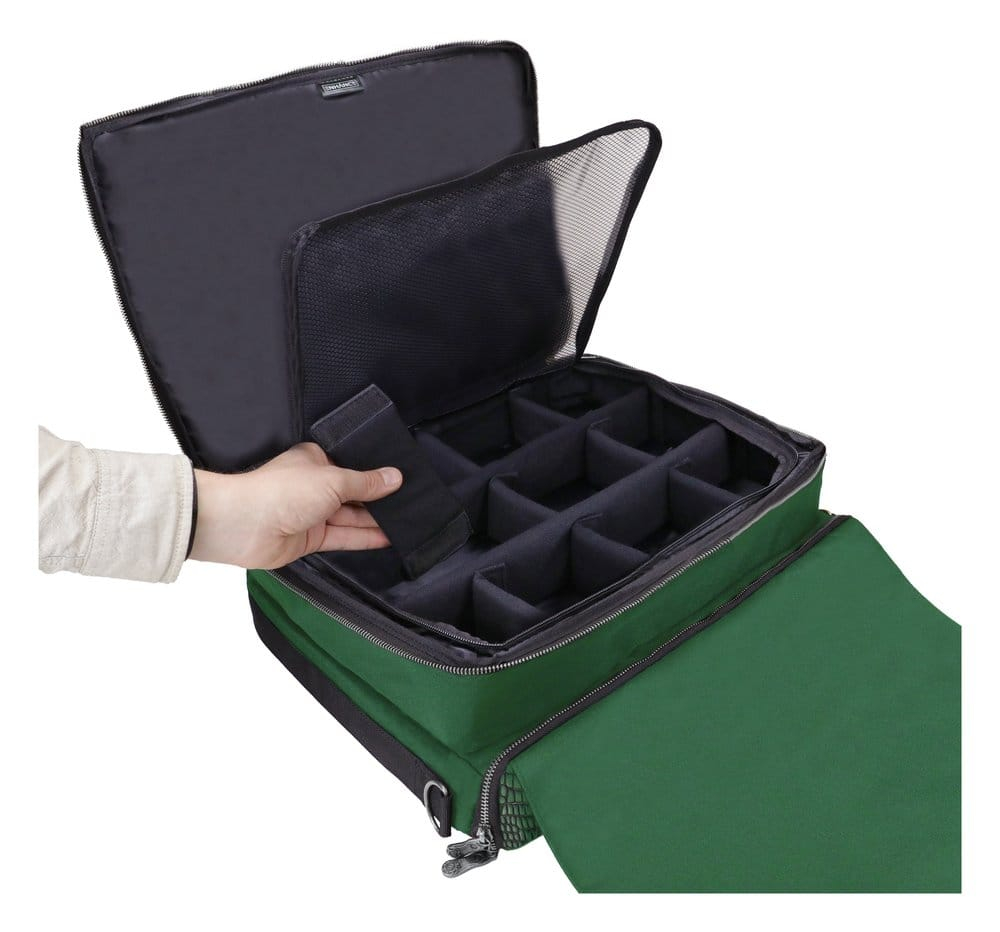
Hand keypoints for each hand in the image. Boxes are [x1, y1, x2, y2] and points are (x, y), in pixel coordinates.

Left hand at [189, 442, 401, 568]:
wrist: (242, 525)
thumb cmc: (279, 490)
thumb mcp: (333, 480)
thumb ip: (366, 483)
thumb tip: (394, 477)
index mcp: (316, 460)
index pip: (353, 466)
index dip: (376, 473)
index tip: (403, 478)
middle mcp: (315, 486)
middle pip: (354, 493)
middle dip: (379, 499)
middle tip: (412, 503)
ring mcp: (312, 513)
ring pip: (351, 517)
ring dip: (376, 521)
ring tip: (408, 522)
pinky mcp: (311, 539)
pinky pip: (343, 537)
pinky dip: (364, 538)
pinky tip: (387, 538)